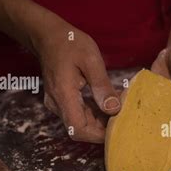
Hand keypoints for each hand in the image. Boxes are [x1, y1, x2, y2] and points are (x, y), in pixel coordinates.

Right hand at [36, 22, 119, 142]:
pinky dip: (94, 114)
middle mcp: (57, 104)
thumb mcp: (91, 60)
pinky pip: (78, 114)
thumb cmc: (70, 43)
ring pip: (79, 123)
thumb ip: (102, 86)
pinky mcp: (61, 101)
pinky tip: (107, 105)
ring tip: (118, 111)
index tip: (117, 129)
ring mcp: (57, 103)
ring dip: (99, 122)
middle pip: (80, 130)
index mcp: (63, 95)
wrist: (47, 35)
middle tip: (123, 120)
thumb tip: (115, 109)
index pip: (78, 129)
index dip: (98, 135)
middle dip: (102, 129)